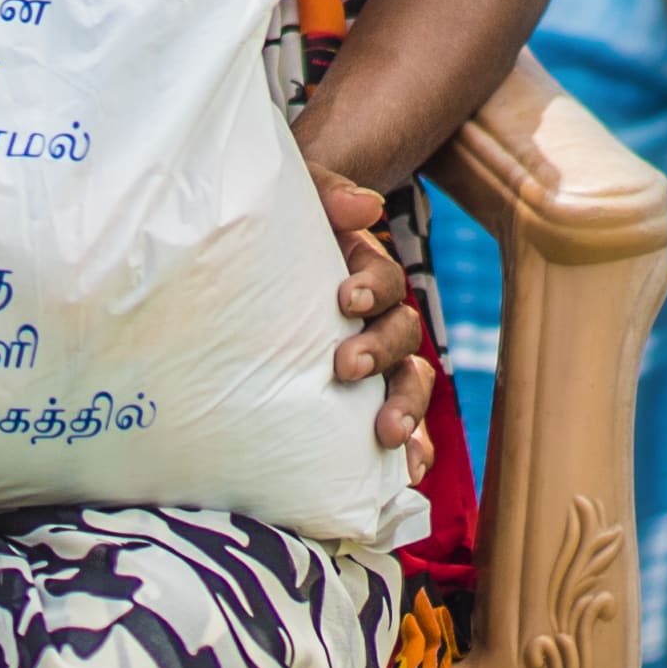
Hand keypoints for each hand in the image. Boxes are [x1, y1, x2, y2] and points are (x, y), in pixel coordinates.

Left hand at [310, 161, 434, 481]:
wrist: (256, 251)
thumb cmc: (278, 220)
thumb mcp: (298, 194)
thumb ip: (329, 195)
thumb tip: (364, 207)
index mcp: (362, 269)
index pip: (384, 282)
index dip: (372, 290)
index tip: (346, 300)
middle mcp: (376, 314)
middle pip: (403, 336)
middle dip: (381, 353)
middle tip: (347, 366)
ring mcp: (373, 354)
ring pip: (408, 381)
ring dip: (404, 407)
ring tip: (387, 433)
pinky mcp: (360, 390)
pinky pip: (397, 419)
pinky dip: (410, 445)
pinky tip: (405, 473)